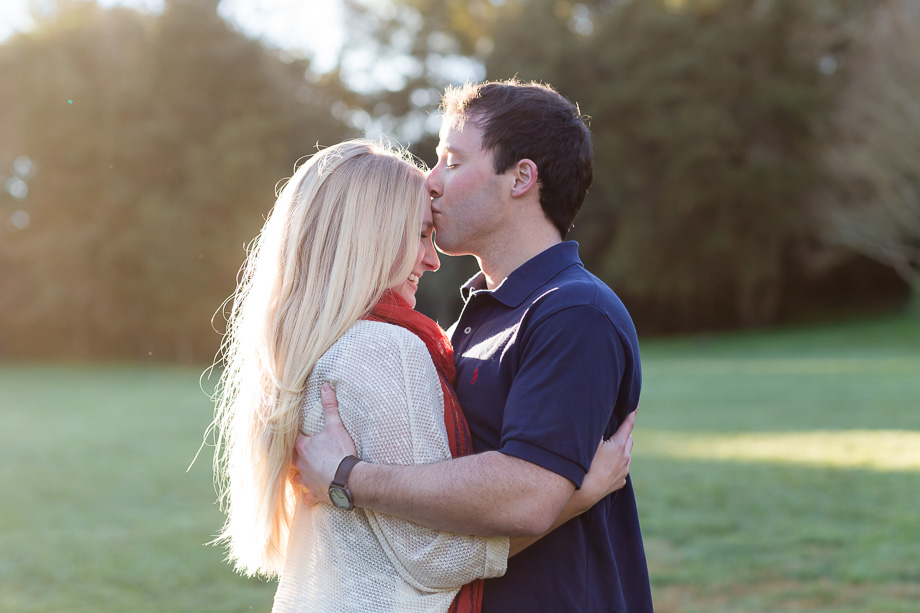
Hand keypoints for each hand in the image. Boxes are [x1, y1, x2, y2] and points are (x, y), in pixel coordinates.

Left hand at [291, 383, 357, 504]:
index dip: (294, 436)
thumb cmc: (341, 452)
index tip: (297, 433)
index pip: (293, 439)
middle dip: (293, 456)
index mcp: (303, 448)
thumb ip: (330, 406)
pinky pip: (308, 497)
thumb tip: (325, 386)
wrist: (349, 479)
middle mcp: (301, 465)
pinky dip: (308, 495)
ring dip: (298, 476)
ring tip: (301, 472)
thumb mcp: (336, 426)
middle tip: (297, 452)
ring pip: (296, 479)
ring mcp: (307, 481)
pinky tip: (309, 495)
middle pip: (291, 460)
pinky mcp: (315, 494)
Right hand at [580, 411, 634, 503]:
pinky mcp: (620, 482)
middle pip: (629, 440)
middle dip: (625, 434)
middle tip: (616, 430)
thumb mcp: (591, 443)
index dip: (631, 415)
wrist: (586, 492)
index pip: (628, 426)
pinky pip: (622, 469)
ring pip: (626, 455)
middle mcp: (625, 458)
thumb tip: (600, 420)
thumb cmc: (586, 465)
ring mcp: (624, 471)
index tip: (635, 407)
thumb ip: (598, 430)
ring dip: (621, 450)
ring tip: (609, 451)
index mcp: (619, 445)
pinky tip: (607, 467)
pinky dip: (617, 464)